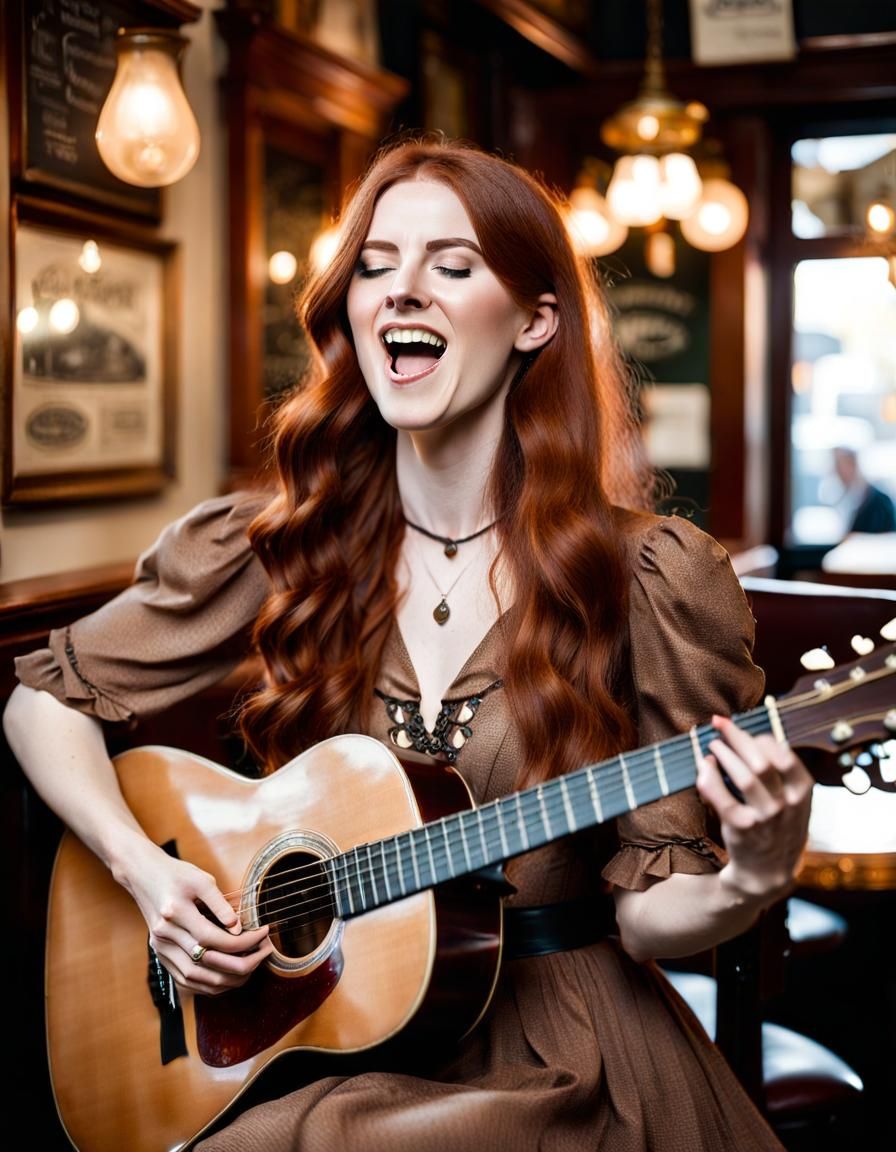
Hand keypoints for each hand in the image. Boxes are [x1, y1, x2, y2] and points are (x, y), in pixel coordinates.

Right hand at [121, 839, 272, 995]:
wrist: (143, 875)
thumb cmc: (176, 874)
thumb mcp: (202, 880)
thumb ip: (220, 905)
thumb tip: (237, 929)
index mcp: (175, 912)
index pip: (213, 938)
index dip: (242, 941)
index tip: (263, 934)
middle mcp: (165, 934)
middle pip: (205, 963)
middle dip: (240, 964)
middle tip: (263, 954)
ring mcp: (160, 948)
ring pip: (194, 978)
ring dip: (225, 979)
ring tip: (250, 969)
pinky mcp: (160, 954)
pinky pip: (184, 980)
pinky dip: (207, 984)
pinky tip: (227, 978)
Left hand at [696, 715, 813, 904]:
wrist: (768, 870)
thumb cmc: (779, 825)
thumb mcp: (794, 800)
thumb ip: (781, 771)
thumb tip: (751, 736)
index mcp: (802, 791)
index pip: (784, 754)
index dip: (761, 737)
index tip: (748, 730)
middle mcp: (786, 804)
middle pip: (761, 761)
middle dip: (737, 737)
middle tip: (720, 724)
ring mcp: (764, 817)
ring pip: (742, 776)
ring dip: (724, 754)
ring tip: (713, 744)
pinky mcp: (740, 827)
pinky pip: (720, 796)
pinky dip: (709, 776)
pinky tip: (704, 766)